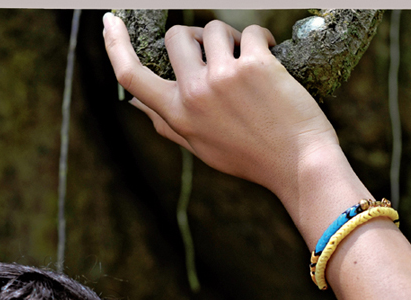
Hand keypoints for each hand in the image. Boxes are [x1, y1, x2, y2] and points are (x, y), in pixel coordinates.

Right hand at [103, 14, 338, 200]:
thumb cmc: (252, 158)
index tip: (110, 22)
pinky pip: (250, 31)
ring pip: (213, 29)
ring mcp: (224, 78)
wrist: (300, 166)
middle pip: (175, 38)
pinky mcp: (255, 65)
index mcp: (179, 117)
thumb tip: (137, 105)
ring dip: (231, 38)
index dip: (115, 45)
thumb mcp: (202, 148)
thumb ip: (169, 124)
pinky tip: (270, 57)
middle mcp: (195, 95)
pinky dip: (261, 39)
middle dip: (195, 36)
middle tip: (218, 52)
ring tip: (249, 62)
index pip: (131, 77)